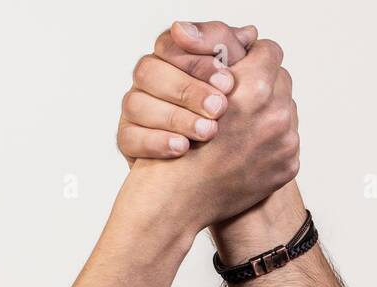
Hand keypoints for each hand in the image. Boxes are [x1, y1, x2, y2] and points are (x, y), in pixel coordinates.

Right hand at [117, 21, 255, 163]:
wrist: (215, 161)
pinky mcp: (128, 139)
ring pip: (136, 103)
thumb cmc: (226, 116)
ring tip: (208, 131)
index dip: (197, 61)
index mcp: (172, 57)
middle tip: (220, 108)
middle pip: (149, 71)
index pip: (171, 44)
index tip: (228, 82)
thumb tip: (248, 34)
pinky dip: (157, 142)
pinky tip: (182, 147)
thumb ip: (237, 57)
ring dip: (175, 117)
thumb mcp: (238, 80)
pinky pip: (129, 137)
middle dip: (187, 89)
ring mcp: (135, 108)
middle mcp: (149, 78)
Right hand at [119, 22, 299, 231]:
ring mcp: (284, 142)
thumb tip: (250, 35)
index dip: (251, 57)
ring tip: (240, 124)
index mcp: (252, 88)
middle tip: (238, 96)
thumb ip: (226, 59)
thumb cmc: (177, 143)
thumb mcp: (194, 87)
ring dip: (267, 112)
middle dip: (261, 84)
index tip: (239, 67)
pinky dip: (268, 141)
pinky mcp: (287, 165)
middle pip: (281, 79)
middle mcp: (275, 114)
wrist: (177, 200)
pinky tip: (244, 148)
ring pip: (285, 109)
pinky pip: (285, 139)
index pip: (268, 50)